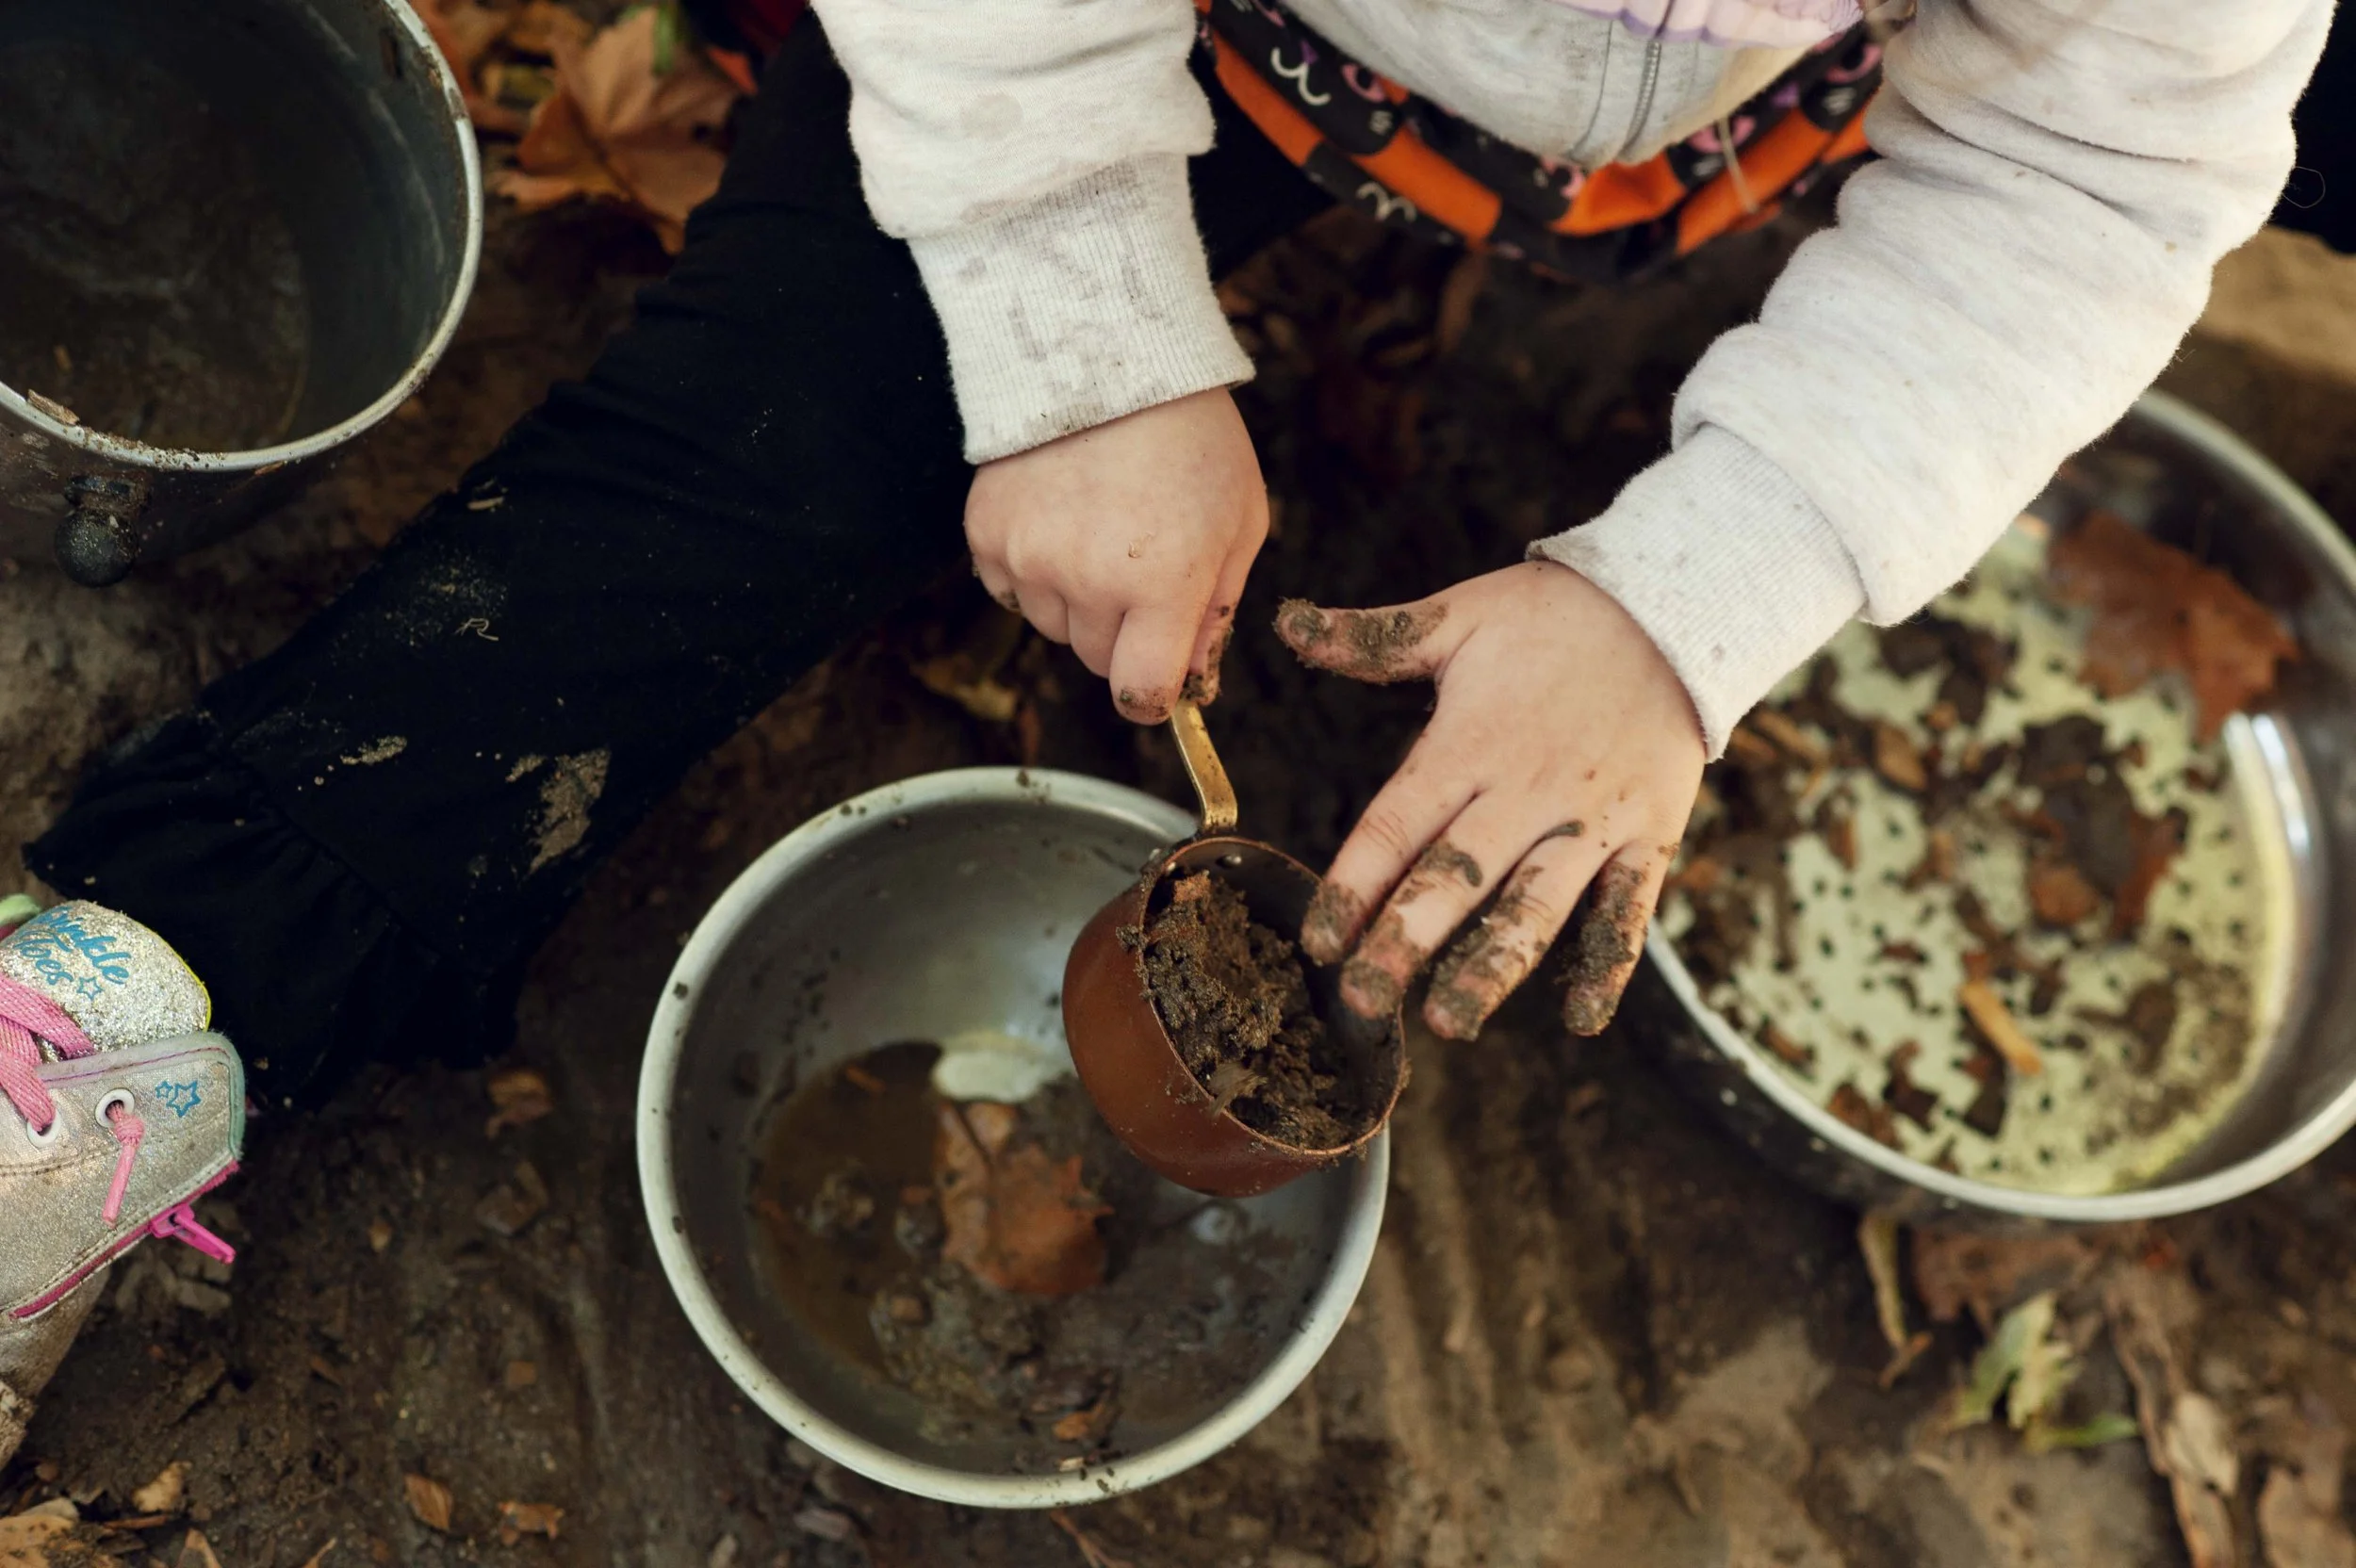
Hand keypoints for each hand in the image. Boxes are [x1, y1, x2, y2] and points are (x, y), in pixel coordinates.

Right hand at [967, 389, 1266, 721]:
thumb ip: (1217, 609)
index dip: (1152, 696)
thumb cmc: (1191, 436)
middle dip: (1121, 632)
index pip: (1141, 692)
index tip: (1157, 683)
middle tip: (1139, 567)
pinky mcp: (987, 533)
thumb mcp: (1240, 521)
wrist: (1109, 353)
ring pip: (1052, 624)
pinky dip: (1031, 569)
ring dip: (1074, 598)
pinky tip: (1059, 516)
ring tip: (1098, 527)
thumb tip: (1193, 680)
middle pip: (1096, 659)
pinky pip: (1008, 588)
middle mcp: (1090, 581)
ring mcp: (1031, 558)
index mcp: (1162, 585)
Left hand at [1280, 560, 1704, 1039]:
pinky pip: (1628, 910)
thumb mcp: (1459, 614)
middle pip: (1456, 877)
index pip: (1396, 827)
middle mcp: (1528, 790)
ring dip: (1491, 968)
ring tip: (1448, 1021)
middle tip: (1361, 1001)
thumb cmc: (1555, 616)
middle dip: (1404, 942)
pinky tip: (1581, 1019)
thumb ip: (1374, 638)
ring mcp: (1592, 820)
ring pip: (1536, 907)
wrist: (1678, 603)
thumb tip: (1288, 622)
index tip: (1319, 942)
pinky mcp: (1648, 835)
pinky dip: (1608, 965)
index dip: (1353, 887)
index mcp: (1469, 744)